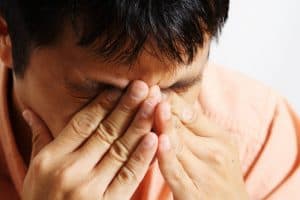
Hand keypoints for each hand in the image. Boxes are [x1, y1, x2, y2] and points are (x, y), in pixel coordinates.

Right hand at [22, 81, 160, 199]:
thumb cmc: (42, 199)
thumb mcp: (35, 170)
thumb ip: (39, 139)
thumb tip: (29, 111)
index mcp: (51, 158)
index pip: (82, 123)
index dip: (102, 104)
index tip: (119, 88)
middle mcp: (69, 170)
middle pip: (105, 131)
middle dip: (127, 107)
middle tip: (143, 86)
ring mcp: (89, 189)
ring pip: (120, 149)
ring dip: (139, 124)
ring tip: (154, 103)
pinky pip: (128, 176)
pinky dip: (142, 156)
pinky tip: (154, 138)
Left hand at [154, 92, 248, 199]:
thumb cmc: (221, 175)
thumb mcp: (218, 147)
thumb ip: (198, 126)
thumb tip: (174, 101)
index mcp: (220, 138)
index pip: (192, 114)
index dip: (171, 100)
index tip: (153, 87)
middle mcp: (214, 153)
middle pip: (182, 127)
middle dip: (161, 108)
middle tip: (143, 89)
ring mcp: (204, 174)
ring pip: (177, 145)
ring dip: (161, 125)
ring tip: (148, 105)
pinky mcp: (192, 194)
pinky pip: (175, 172)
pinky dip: (167, 156)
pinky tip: (158, 140)